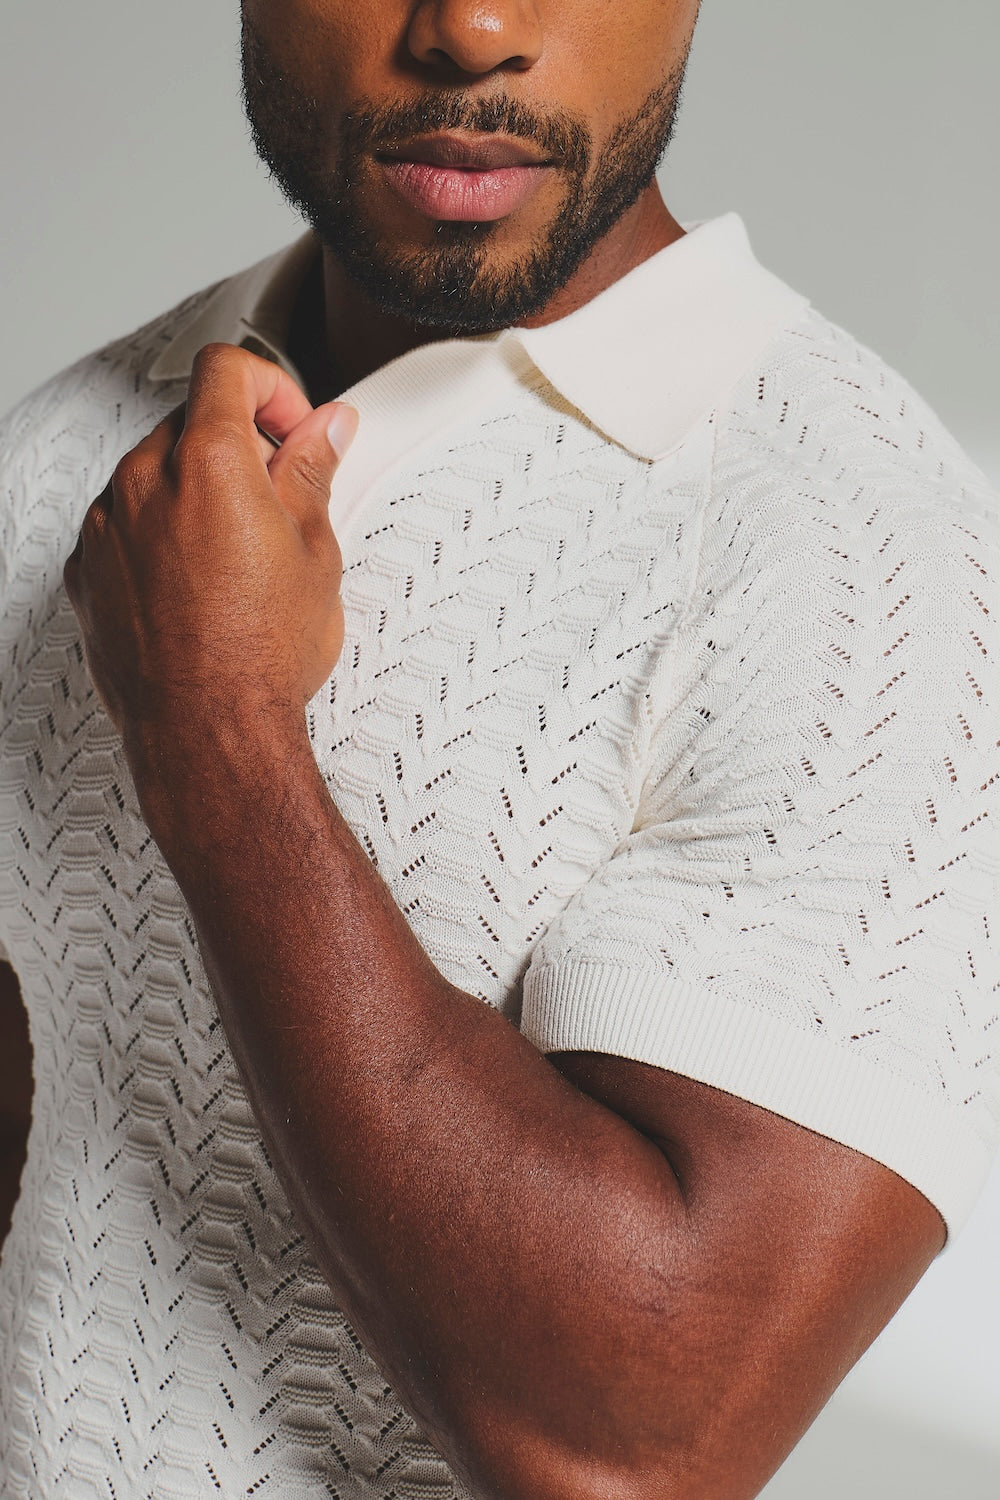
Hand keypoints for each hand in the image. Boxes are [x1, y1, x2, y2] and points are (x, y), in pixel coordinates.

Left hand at [64, 343, 357, 749]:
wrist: (210, 732)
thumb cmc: (262, 656)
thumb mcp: (315, 552)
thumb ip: (312, 472)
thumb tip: (326, 430)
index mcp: (209, 463)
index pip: (226, 369)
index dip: (269, 386)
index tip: (290, 426)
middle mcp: (145, 483)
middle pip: (188, 423)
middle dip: (235, 447)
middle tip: (277, 501)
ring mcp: (107, 528)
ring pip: (151, 476)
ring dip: (192, 494)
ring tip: (236, 557)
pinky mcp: (86, 571)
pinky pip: (121, 528)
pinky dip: (155, 538)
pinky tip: (196, 585)